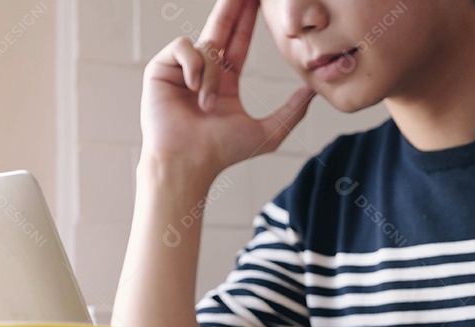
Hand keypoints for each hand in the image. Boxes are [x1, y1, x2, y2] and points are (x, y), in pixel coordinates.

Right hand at [140, 0, 314, 175]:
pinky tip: (192, 88)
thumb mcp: (267, 133)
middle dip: (233, 5)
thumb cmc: (220, 153)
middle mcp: (202, 71)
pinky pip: (183, 47)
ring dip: (212, 76)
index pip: (238, 41)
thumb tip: (313, 90)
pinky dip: (193, 65)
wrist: (187, 162)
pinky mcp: (160, 69)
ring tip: (206, 105)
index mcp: (223, 82)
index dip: (248, 18)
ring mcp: (180, 70)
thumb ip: (292, 111)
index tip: (259, 0)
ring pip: (206, 47)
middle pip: (220, 26)